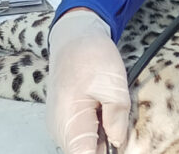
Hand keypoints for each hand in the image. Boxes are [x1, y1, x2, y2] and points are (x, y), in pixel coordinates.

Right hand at [46, 9, 130, 153]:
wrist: (74, 37)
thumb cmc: (91, 57)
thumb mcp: (114, 86)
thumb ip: (116, 120)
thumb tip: (118, 143)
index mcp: (70, 122)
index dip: (105, 153)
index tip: (117, 140)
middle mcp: (59, 129)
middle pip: (84, 152)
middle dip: (104, 145)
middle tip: (119, 123)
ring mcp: (59, 124)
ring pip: (83, 145)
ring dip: (101, 137)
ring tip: (110, 112)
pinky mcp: (63, 119)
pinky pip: (80, 133)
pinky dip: (95, 128)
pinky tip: (103, 110)